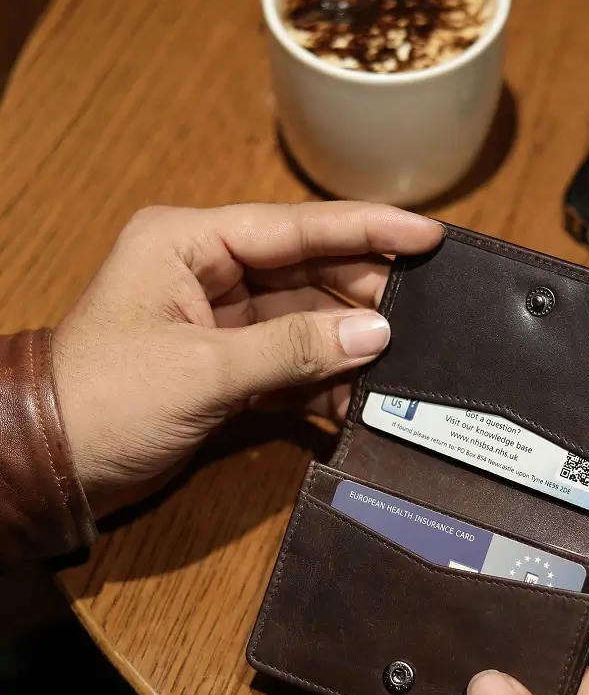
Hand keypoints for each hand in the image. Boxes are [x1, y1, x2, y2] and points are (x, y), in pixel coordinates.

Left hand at [51, 202, 442, 515]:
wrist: (55, 467)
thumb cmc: (105, 400)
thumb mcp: (203, 369)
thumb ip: (293, 348)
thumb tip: (376, 333)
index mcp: (190, 244)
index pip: (295, 227)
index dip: (366, 230)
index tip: (427, 235)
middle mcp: (209, 273)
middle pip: (308, 271)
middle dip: (363, 296)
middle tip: (423, 314)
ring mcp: (222, 322)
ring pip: (305, 321)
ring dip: (347, 346)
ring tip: (400, 365)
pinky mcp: (229, 367)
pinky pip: (292, 364)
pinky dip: (323, 382)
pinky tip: (358, 400)